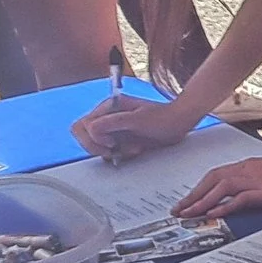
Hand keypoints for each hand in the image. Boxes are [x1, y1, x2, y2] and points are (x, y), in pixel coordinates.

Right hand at [70, 93, 199, 163]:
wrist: (179, 123)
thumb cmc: (162, 117)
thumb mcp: (138, 119)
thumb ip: (114, 122)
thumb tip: (92, 128)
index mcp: (109, 107)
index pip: (83, 126)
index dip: (93, 138)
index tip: (111, 142)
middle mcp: (108, 117)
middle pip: (84, 136)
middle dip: (97, 147)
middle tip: (115, 150)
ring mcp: (113, 129)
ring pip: (96, 146)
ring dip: (112, 152)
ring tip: (131, 149)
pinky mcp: (121, 139)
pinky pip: (109, 152)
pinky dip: (120, 155)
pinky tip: (135, 150)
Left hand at [172, 148, 261, 220]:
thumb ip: (254, 182)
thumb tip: (238, 195)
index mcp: (248, 166)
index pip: (215, 175)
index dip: (198, 188)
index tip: (186, 201)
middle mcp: (248, 170)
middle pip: (211, 179)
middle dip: (192, 195)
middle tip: (177, 211)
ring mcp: (256, 180)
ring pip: (220, 188)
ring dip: (201, 201)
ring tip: (188, 214)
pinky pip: (239, 198)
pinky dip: (224, 206)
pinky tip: (213, 214)